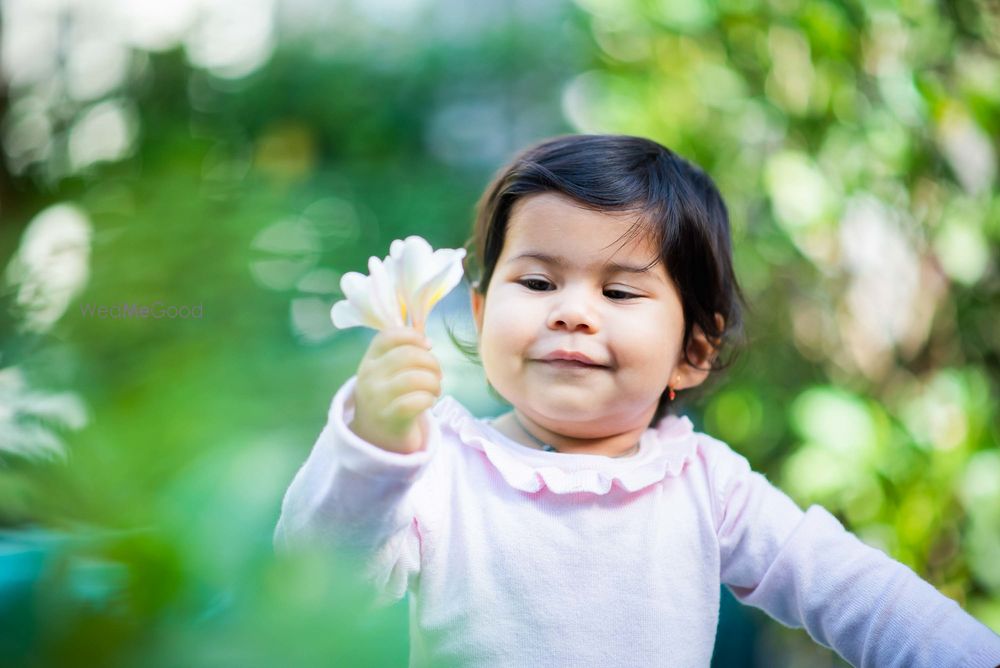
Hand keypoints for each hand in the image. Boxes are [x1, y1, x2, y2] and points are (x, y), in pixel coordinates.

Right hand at [349, 327, 441, 453]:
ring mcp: (378, 398)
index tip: (428, 345)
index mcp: (369, 362)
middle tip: (438, 374)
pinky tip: (429, 402)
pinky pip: (417, 400)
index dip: (412, 336)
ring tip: (435, 390)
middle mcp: (370, 377)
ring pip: (415, 378)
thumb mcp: (385, 375)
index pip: (387, 337)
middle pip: (408, 355)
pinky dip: (429, 399)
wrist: (375, 438)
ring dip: (434, 382)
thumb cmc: (389, 400)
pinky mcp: (390, 418)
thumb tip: (427, 341)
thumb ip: (402, 355)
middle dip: (432, 362)